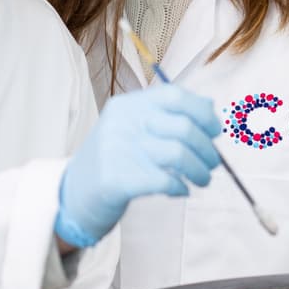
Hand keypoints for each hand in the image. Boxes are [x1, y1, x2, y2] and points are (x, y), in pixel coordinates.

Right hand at [55, 83, 221, 247]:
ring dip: (199, 170)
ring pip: (178, 154)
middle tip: (212, 164)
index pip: (174, 95)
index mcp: (127, 106)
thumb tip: (208, 105)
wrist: (73, 193)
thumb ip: (166, 115)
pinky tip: (180, 190)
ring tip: (201, 179)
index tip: (214, 130)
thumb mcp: (132, 128)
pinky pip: (165, 180)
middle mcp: (122, 123)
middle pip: (182, 127)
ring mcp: (117, 150)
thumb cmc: (112, 160)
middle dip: (207, 148)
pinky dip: (181, 187)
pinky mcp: (117, 180)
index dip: (202, 112)